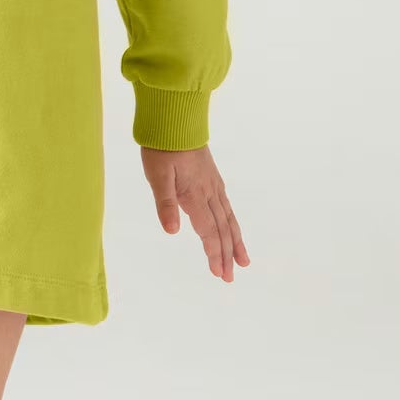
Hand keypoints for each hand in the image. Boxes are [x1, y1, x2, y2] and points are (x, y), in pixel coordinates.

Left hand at [139, 143, 249, 281]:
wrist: (176, 121)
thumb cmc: (162, 149)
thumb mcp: (157, 177)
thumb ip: (165, 204)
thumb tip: (171, 231)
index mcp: (195, 196)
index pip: (208, 231)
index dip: (214, 253)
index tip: (218, 272)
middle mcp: (209, 193)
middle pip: (222, 230)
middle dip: (226, 255)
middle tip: (229, 277)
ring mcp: (213, 186)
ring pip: (228, 219)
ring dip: (235, 242)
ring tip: (243, 261)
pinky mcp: (213, 179)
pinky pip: (226, 207)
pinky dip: (232, 224)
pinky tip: (232, 230)